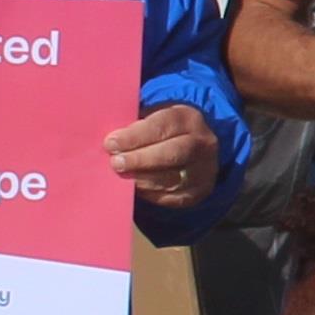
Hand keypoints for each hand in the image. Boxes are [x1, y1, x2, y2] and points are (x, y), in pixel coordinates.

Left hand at [107, 100, 224, 208]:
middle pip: (172, 153)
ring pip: (172, 179)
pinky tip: (135, 188)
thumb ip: (133, 123)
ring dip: (142, 180)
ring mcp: (204, 170)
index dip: (135, 136)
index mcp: (188, 119)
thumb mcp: (153, 116)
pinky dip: (151, 194)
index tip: (110, 143)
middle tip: (115, 163)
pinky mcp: (199, 192)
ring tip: (121, 177)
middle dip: (140, 159)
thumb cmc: (162, 130)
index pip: (162, 126)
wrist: (194, 148)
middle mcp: (202, 144)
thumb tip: (110, 137)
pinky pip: (173, 198)